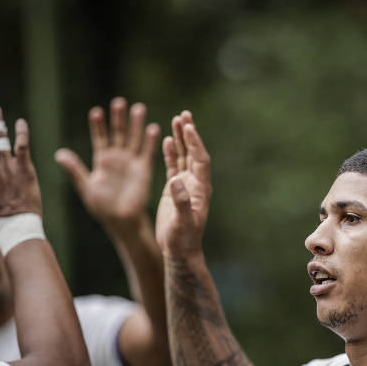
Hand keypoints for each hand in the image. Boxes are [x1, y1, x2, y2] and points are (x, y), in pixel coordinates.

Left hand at [55, 97, 159, 228]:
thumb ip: (75, 169)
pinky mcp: (144, 170)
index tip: (96, 112)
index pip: (100, 137)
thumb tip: (60, 154)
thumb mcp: (86, 187)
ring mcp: (132, 162)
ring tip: (138, 108)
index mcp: (102, 160)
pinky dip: (151, 142)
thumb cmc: (102, 207)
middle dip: (119, 118)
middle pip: (118, 133)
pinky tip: (153, 128)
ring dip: (136, 125)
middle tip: (119, 102)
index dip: (98, 125)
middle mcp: (118, 158)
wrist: (121, 220)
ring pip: (134, 139)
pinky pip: (148, 153)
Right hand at [155, 110, 211, 258]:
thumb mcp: (182, 222)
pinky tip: (165, 140)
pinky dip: (170, 153)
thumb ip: (181, 202)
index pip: (200, 160)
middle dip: (189, 134)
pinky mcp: (175, 189)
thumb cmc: (183, 239)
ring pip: (183, 156)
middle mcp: (196, 183)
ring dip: (180, 139)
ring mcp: (186, 185)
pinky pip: (173, 166)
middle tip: (185, 114)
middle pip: (194, 153)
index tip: (189, 127)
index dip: (195, 143)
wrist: (179, 250)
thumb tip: (177, 181)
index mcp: (201, 189)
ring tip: (176, 119)